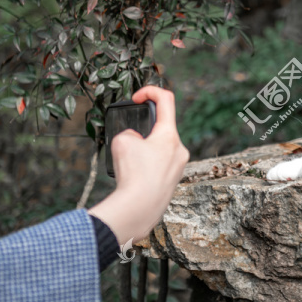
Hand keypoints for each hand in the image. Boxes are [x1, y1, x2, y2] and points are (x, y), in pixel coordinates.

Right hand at [88, 87, 189, 243]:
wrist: (139, 210)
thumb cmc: (133, 175)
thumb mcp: (122, 142)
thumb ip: (130, 133)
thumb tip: (137, 142)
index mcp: (170, 135)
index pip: (166, 99)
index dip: (150, 91)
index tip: (136, 98)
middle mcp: (179, 149)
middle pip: (162, 128)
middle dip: (143, 131)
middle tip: (129, 144)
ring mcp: (178, 167)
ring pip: (159, 148)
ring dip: (144, 151)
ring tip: (130, 165)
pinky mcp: (173, 181)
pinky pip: (159, 166)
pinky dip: (146, 166)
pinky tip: (135, 177)